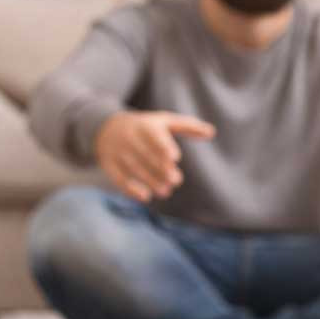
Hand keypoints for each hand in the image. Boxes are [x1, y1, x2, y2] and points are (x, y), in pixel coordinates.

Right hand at [94, 111, 215, 202]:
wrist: (107, 128)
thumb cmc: (146, 126)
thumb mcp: (165, 121)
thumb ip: (188, 126)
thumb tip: (212, 132)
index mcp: (146, 126)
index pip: (154, 137)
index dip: (163, 147)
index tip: (175, 157)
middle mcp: (130, 138)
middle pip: (145, 154)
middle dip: (160, 168)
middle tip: (176, 181)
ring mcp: (117, 152)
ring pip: (134, 167)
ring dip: (150, 180)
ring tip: (166, 191)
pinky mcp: (109, 164)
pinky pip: (118, 177)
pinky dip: (130, 189)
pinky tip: (145, 197)